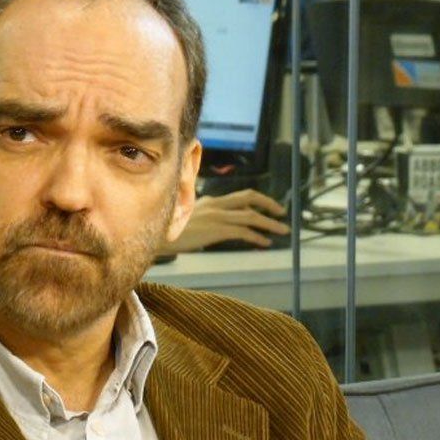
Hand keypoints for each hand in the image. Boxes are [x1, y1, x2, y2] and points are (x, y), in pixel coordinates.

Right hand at [165, 189, 290, 251]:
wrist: (157, 238)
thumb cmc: (169, 232)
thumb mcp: (189, 219)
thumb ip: (204, 218)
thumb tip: (218, 226)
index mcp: (210, 201)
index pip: (240, 196)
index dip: (257, 200)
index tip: (268, 206)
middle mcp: (215, 205)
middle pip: (249, 197)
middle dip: (268, 204)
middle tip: (281, 212)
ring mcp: (216, 216)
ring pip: (250, 216)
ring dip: (269, 223)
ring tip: (281, 230)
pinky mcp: (216, 230)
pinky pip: (243, 232)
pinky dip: (257, 237)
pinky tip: (264, 243)